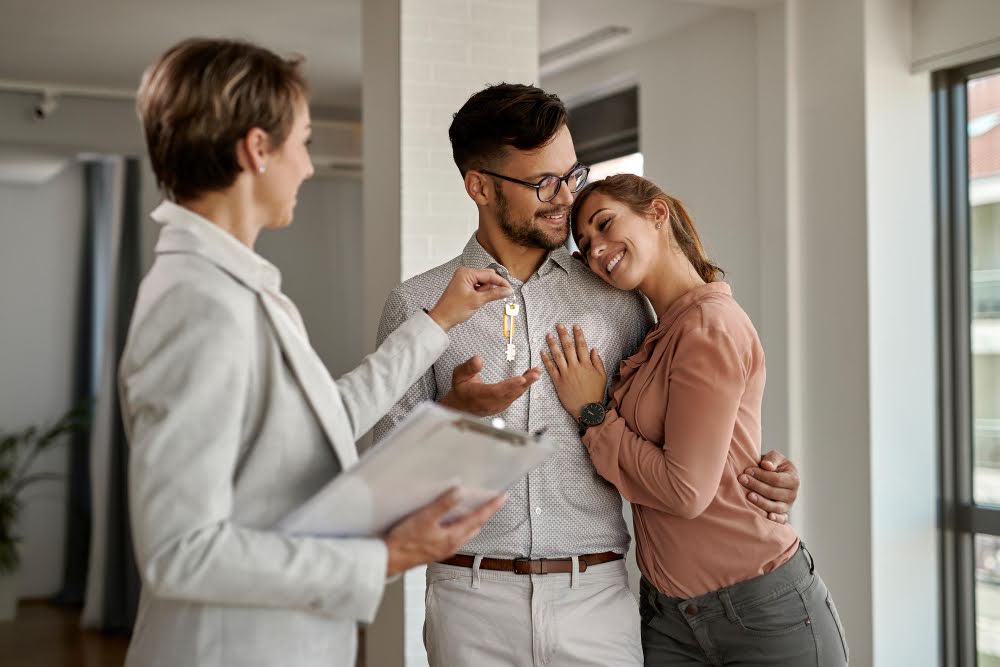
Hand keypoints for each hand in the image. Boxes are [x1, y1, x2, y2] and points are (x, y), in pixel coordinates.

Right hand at [384, 488, 506, 576]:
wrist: (390, 560)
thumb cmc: (405, 541)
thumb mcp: (424, 518)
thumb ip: (443, 505)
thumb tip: (459, 492)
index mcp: (453, 537)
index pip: (479, 518)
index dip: (491, 506)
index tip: (503, 496)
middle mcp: (453, 545)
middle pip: (476, 526)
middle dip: (485, 513)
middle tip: (493, 500)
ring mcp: (445, 548)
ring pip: (467, 532)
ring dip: (474, 519)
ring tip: (477, 507)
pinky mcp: (437, 550)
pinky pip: (456, 535)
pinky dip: (461, 525)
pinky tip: (453, 520)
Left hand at [428, 267, 511, 330]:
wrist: (442, 319)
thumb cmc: (453, 309)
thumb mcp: (477, 301)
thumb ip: (494, 294)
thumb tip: (507, 290)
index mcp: (466, 273)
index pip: (489, 274)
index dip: (501, 282)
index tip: (509, 289)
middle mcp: (464, 273)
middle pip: (487, 277)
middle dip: (491, 287)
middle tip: (494, 297)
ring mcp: (464, 280)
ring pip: (483, 283)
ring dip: (485, 292)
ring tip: (478, 301)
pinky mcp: (464, 286)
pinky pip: (478, 287)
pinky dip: (481, 294)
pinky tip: (477, 300)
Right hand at [439, 356, 540, 416]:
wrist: (461, 405)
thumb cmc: (461, 389)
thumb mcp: (459, 375)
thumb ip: (468, 367)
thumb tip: (478, 359)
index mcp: (479, 396)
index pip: (497, 392)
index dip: (510, 386)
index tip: (521, 379)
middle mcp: (491, 403)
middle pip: (511, 393)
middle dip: (525, 383)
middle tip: (535, 373)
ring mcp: (499, 405)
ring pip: (515, 394)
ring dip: (527, 383)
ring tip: (536, 372)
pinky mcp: (504, 404)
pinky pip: (516, 394)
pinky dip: (524, 385)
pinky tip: (531, 376)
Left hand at [540, 323, 606, 418]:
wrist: (587, 409)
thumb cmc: (595, 393)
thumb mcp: (602, 376)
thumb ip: (597, 362)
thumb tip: (593, 349)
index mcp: (586, 365)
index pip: (581, 346)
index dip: (578, 335)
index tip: (575, 326)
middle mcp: (575, 367)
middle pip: (568, 347)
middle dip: (563, 335)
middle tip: (559, 325)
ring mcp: (565, 374)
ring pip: (558, 356)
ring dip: (552, 344)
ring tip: (548, 335)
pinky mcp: (558, 382)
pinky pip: (551, 368)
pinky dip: (546, 360)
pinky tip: (542, 352)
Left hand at [738, 450, 799, 523]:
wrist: (774, 475)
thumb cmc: (773, 465)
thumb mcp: (775, 458)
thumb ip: (772, 459)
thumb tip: (766, 466)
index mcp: (793, 479)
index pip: (776, 479)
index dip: (761, 475)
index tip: (747, 470)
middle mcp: (792, 494)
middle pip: (774, 492)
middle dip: (756, 486)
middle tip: (742, 479)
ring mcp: (788, 505)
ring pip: (775, 506)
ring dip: (761, 502)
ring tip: (748, 496)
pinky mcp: (782, 514)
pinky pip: (781, 519)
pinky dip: (776, 519)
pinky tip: (768, 517)